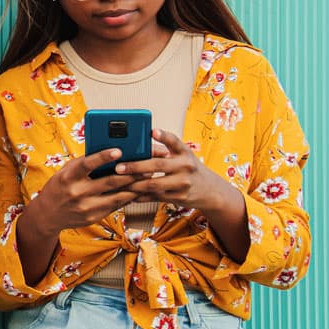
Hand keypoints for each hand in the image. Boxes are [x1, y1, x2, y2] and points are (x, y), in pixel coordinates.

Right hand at [26, 149, 139, 234]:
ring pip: (117, 196)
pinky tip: (136, 191)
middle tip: (146, 165)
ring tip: (147, 178)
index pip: (87, 164)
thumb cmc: (60, 187)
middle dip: (131, 173)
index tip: (119, 150)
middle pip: (110, 181)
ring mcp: (86, 207)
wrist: (48, 215)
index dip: (103, 157)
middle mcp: (77, 193)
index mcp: (68, 177)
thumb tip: (108, 151)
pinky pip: (115, 206)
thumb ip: (84, 163)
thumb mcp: (65, 172)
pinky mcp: (93, 217)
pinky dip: (127, 198)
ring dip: (134, 186)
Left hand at [117, 128, 241, 217]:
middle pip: (158, 165)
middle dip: (136, 166)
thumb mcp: (183, 156)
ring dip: (133, 184)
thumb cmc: (189, 169)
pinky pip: (155, 197)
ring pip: (153, 184)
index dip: (164, 135)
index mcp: (185, 153)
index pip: (175, 141)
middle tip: (118, 167)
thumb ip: (165, 150)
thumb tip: (138, 144)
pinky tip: (127, 193)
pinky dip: (139, 196)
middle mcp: (185, 167)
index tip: (152, 131)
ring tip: (118, 182)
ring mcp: (183, 183)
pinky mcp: (179, 198)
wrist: (210, 190)